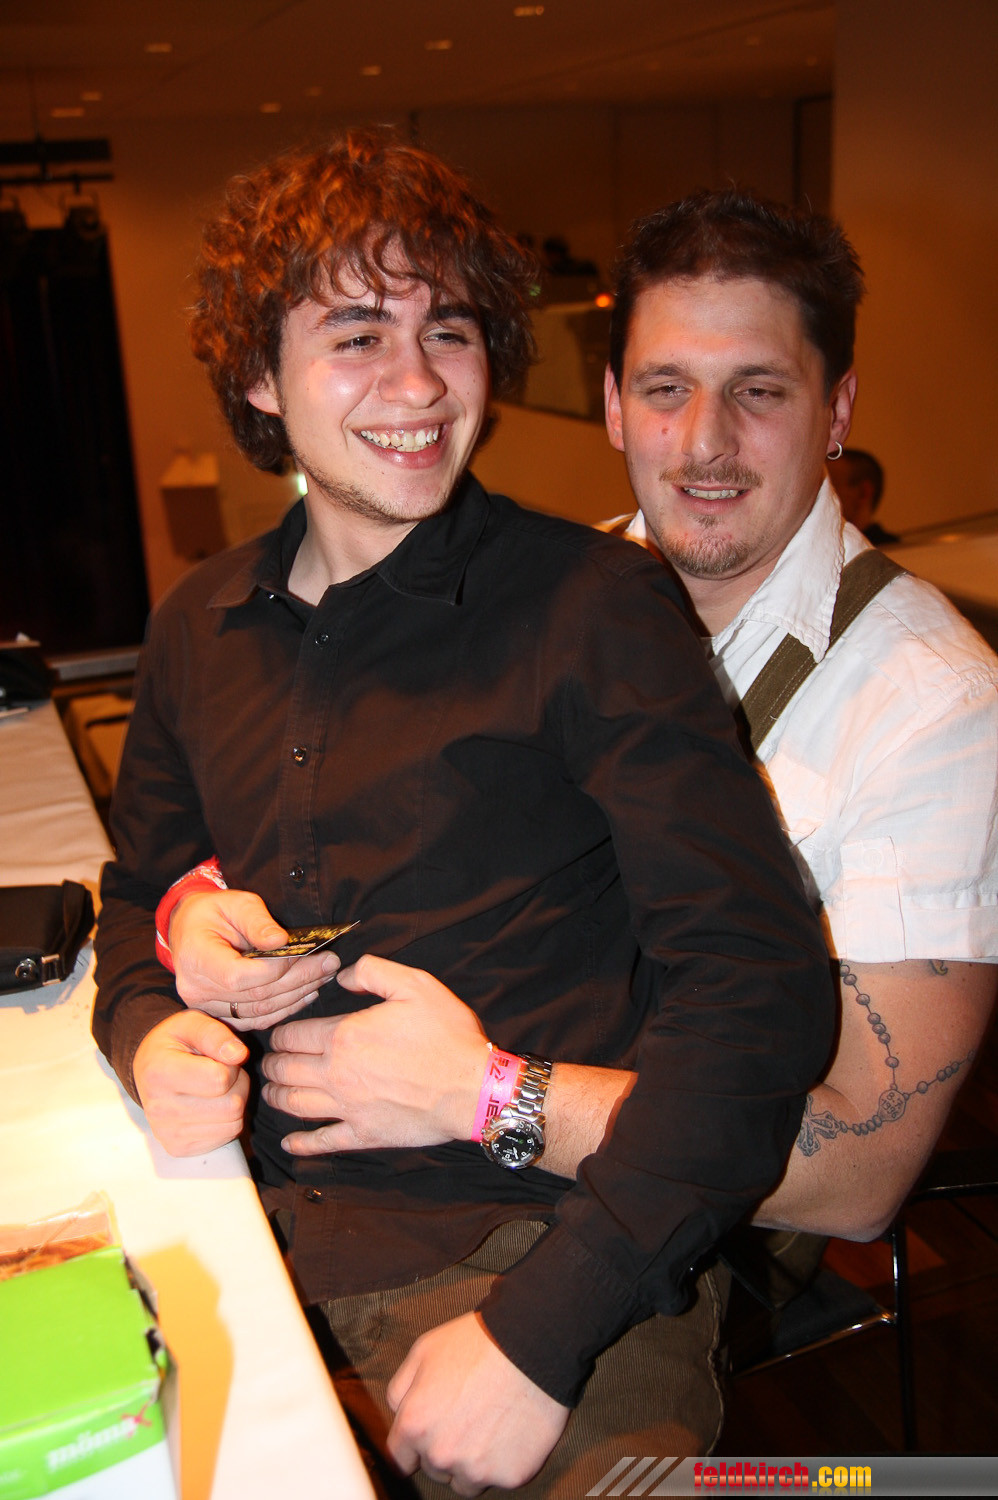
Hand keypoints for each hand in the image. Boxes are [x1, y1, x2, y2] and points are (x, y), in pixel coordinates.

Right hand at [132, 1010, 250, 1155]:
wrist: (147, 1068)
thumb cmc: (173, 1043)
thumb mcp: (191, 1023)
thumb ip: (215, 1034)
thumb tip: (239, 1055)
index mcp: (160, 1074)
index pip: (220, 1079)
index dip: (230, 1065)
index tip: (217, 1058)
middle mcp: (160, 1109)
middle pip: (232, 1105)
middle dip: (237, 1084)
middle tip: (221, 1072)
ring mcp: (167, 1133)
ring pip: (234, 1123)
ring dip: (234, 1102)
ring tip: (215, 1088)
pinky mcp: (178, 1148)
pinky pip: (227, 1137)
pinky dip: (227, 1120)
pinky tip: (210, 1106)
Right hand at [169, 888, 341, 1029]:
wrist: (189, 929)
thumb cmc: (214, 912)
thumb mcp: (235, 903)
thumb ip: (257, 921)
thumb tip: (281, 941)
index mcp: (195, 957)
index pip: (239, 976)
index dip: (276, 969)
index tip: (306, 953)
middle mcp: (197, 989)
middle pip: (255, 995)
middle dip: (298, 980)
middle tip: (329, 963)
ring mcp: (206, 1006)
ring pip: (260, 1011)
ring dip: (297, 995)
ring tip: (324, 975)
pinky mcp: (220, 1015)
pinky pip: (256, 1019)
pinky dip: (284, 1009)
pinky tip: (306, 993)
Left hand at [261, 954, 489, 1153]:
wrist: (474, 1089)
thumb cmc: (446, 1035)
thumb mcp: (415, 984)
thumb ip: (372, 971)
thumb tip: (341, 977)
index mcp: (344, 1036)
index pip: (292, 1035)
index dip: (281, 1033)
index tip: (281, 1034)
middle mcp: (337, 1074)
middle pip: (285, 1070)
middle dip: (272, 1064)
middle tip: (271, 1061)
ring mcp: (348, 1108)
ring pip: (294, 1104)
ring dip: (277, 1096)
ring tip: (272, 1090)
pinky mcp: (363, 1135)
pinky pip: (321, 1142)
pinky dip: (301, 1143)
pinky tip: (291, 1142)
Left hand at [386, 1313, 568, 1494]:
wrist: (532, 1346)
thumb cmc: (477, 1343)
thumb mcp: (424, 1351)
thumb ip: (400, 1387)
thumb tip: (398, 1411)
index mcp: (415, 1426)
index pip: (400, 1459)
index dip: (413, 1444)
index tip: (428, 1434)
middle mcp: (441, 1455)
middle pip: (434, 1468)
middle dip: (445, 1447)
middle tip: (466, 1416)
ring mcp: (476, 1469)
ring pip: (465, 1480)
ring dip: (471, 1460)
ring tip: (489, 1423)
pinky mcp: (509, 1475)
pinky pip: (498, 1477)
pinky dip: (502, 1460)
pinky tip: (510, 1430)